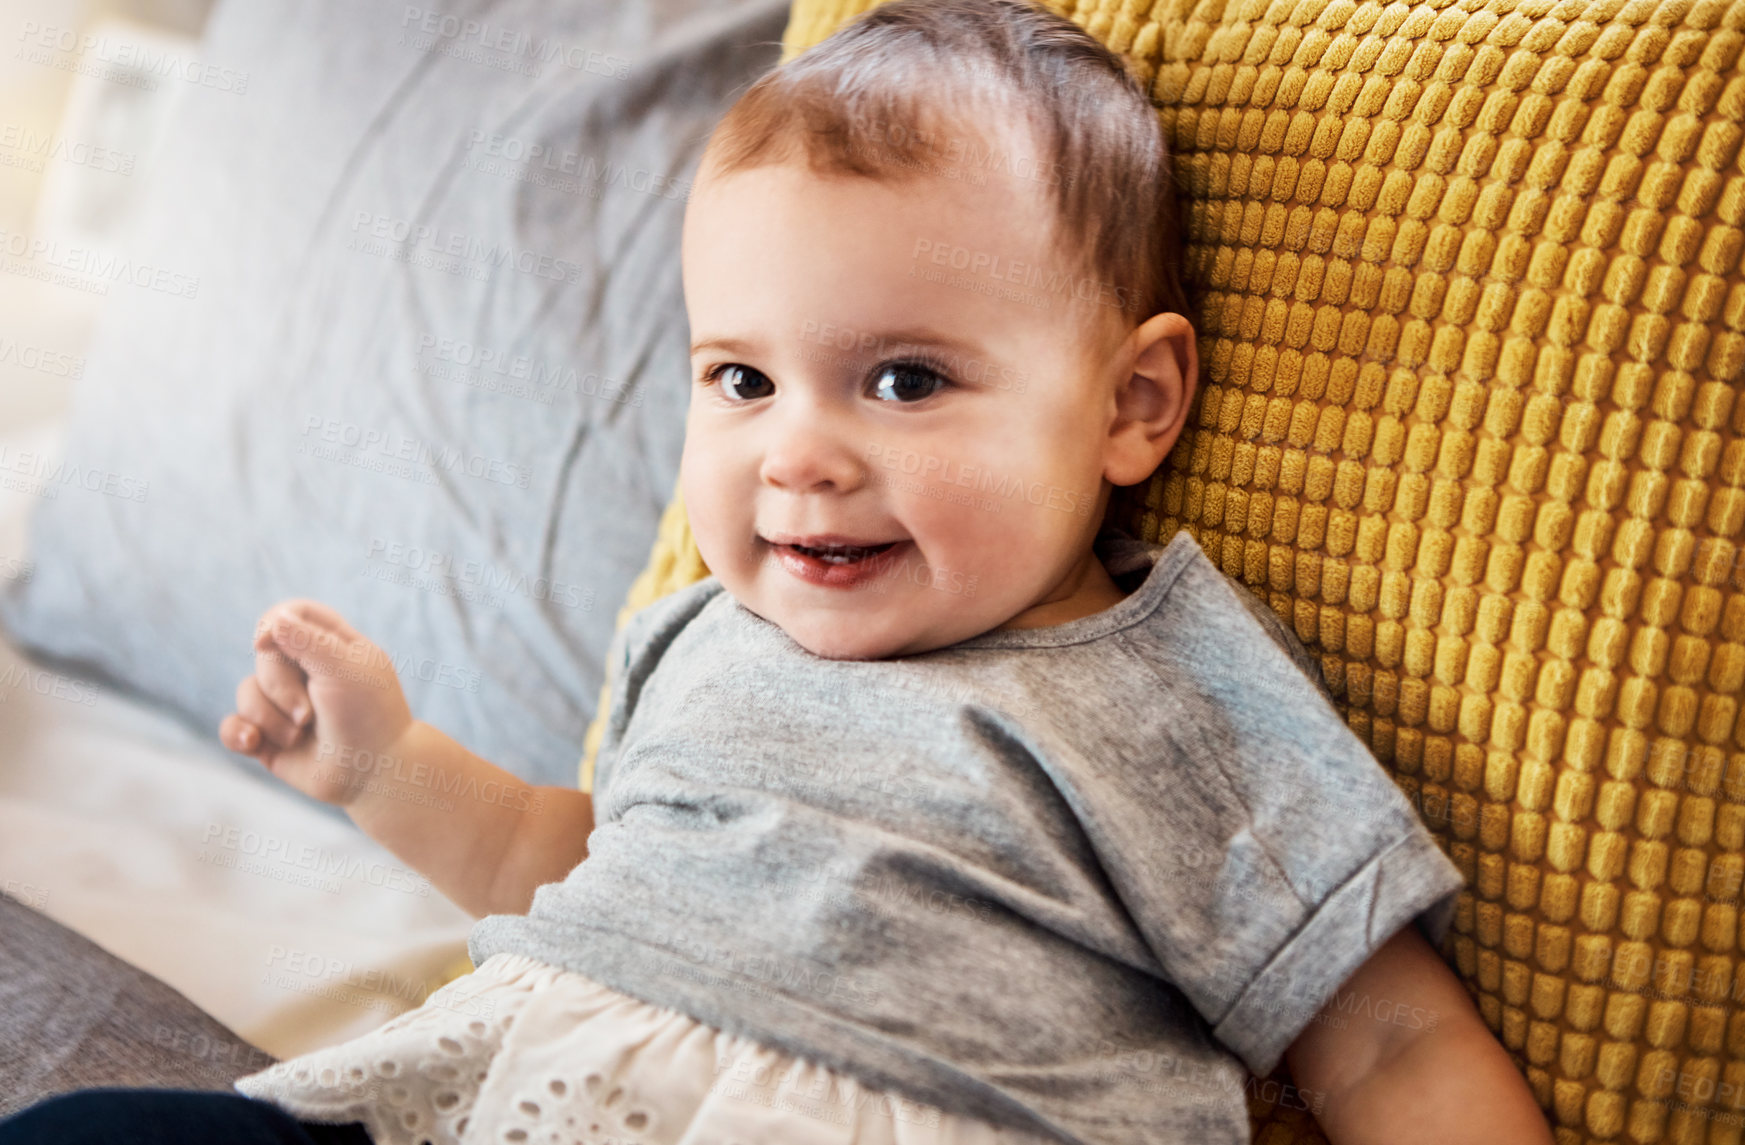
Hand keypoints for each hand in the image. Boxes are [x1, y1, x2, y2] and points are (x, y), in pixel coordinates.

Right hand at [218, 599, 413, 806]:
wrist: (375, 775)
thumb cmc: (369, 717)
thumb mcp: (345, 669)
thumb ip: (308, 639)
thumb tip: (273, 619)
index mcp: (332, 645)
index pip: (294, 613)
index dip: (275, 622)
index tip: (266, 642)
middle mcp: (306, 671)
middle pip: (264, 656)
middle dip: (279, 687)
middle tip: (308, 713)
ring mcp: (285, 704)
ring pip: (246, 691)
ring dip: (270, 718)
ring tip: (300, 736)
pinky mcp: (269, 737)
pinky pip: (232, 726)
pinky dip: (239, 733)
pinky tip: (254, 743)